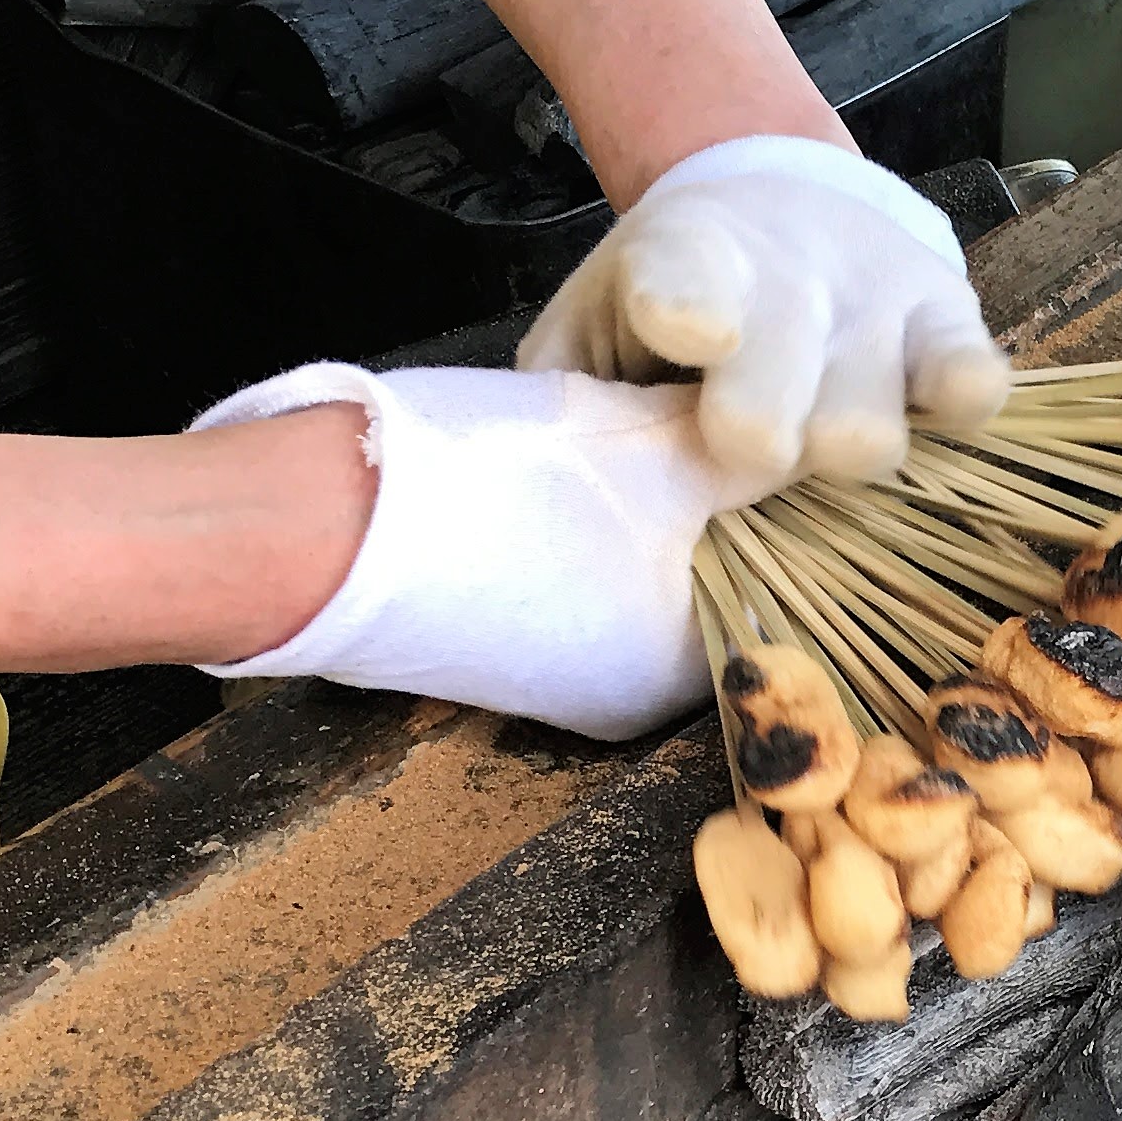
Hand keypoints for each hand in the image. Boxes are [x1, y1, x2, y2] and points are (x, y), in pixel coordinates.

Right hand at [193, 362, 742, 741]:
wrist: (319, 526)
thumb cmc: (505, 493)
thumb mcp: (655, 453)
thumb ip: (744, 455)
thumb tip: (802, 442)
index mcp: (691, 673)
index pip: (788, 596)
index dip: (792, 511)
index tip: (795, 442)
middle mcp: (633, 697)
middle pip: (713, 587)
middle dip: (723, 510)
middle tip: (729, 423)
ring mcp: (561, 675)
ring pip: (642, 578)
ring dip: (653, 512)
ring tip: (652, 429)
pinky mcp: (500, 642)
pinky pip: (578, 582)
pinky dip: (592, 528)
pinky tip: (581, 460)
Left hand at [519, 136, 1009, 491]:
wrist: (780, 204)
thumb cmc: (675, 302)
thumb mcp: (593, 330)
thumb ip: (568, 399)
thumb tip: (560, 490)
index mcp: (680, 263)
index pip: (685, 285)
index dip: (687, 313)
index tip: (690, 332)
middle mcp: (786, 275)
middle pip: (776, 410)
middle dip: (754, 449)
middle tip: (739, 446)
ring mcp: (876, 298)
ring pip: (866, 435)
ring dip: (832, 455)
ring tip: (814, 428)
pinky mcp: (951, 315)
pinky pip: (974, 388)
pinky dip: (950, 410)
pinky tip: (912, 406)